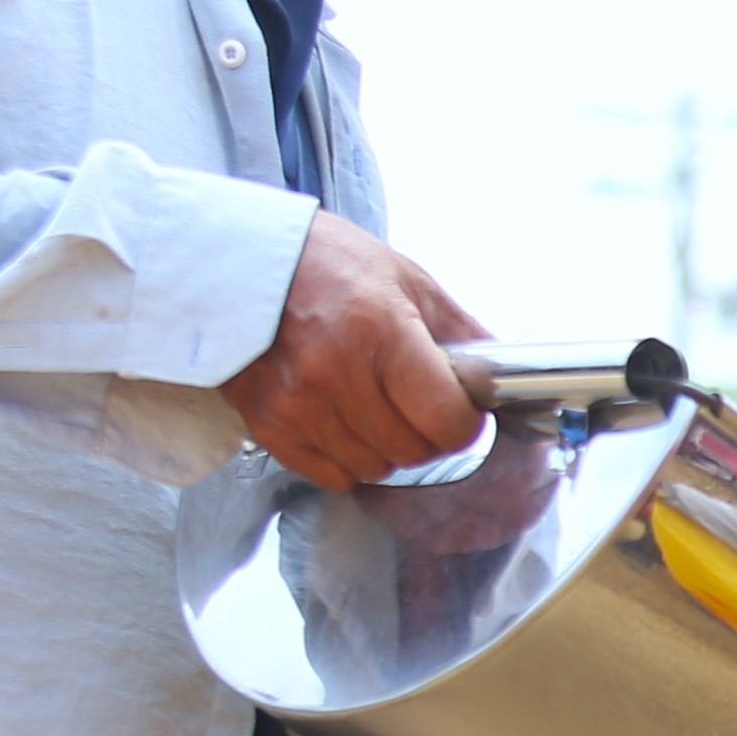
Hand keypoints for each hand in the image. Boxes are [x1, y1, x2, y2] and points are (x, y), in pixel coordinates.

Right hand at [221, 213, 487, 486]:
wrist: (237, 260)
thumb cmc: (324, 263)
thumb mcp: (404, 278)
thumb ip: (458, 329)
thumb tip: (500, 372)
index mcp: (381, 331)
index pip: (446, 420)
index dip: (464, 423)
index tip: (462, 411)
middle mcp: (337, 373)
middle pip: (413, 451)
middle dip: (428, 435)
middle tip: (416, 405)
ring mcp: (299, 404)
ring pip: (375, 468)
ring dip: (386, 448)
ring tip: (373, 405)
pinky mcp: (269, 424)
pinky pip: (331, 475)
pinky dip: (346, 459)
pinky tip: (342, 421)